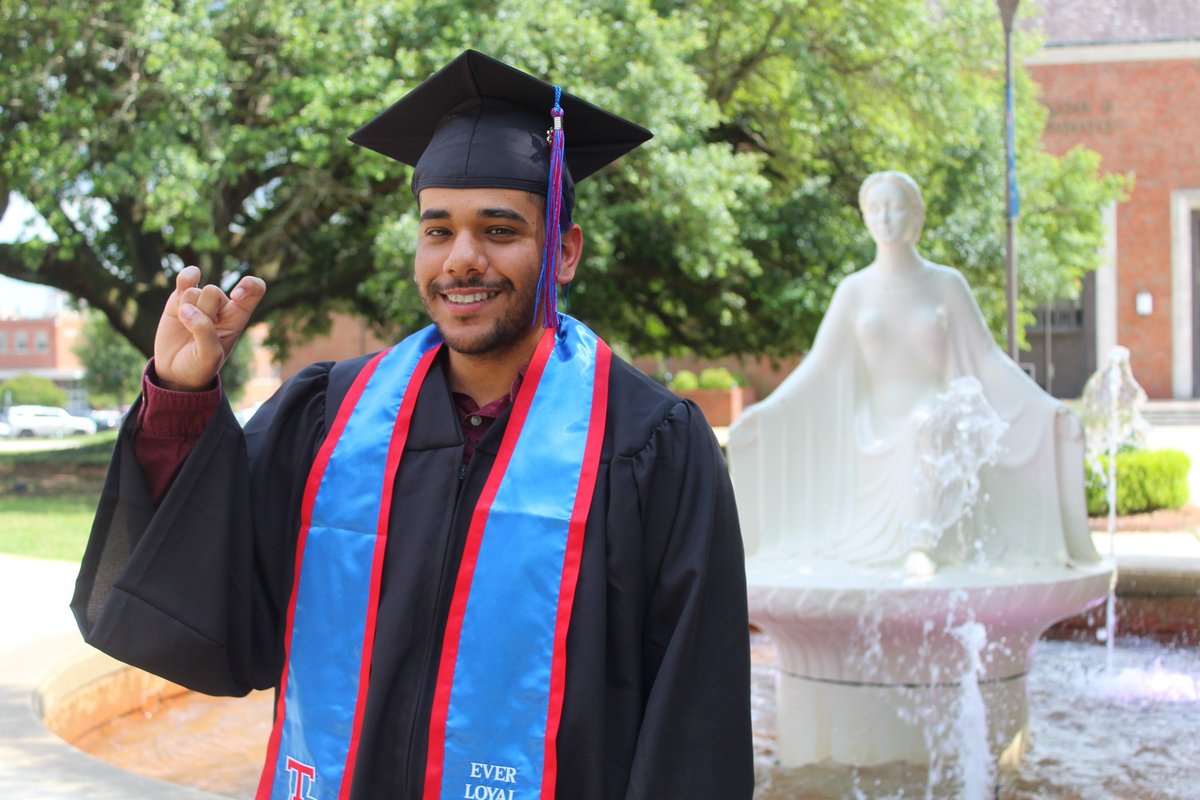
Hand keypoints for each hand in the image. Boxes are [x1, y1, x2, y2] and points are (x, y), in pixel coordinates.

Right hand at [154, 266, 266, 391]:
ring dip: (186, 309)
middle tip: (197, 333)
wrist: (176, 372)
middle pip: (213, 291)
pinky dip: (186, 277)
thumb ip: (204, 332)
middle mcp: (221, 306)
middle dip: (202, 312)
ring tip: (186, 328)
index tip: (235, 296)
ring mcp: (200, 300)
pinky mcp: (180, 298)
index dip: (249, 286)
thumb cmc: (200, 365)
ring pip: (194, 291)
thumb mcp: (209, 357)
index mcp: (237, 318)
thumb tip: (187, 309)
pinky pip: (187, 277)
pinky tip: (185, 282)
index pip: (255, 290)